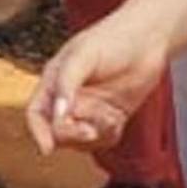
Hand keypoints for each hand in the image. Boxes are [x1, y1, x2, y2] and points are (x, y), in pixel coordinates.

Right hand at [29, 14, 173, 155]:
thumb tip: (58, 113)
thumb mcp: (83, 55)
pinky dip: (109, 136)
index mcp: (54, 81)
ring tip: (109, 116)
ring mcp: (90, 109)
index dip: (37, 133)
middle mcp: (69, 98)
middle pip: (58, 132)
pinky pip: (103, 140)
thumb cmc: (113, 38)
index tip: (46, 149)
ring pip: (81, 140)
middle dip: (72, 134)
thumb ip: (67, 83)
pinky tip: (117, 118)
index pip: (36, 114)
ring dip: (95, 134)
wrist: (150, 38)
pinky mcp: (111, 117)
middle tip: (90, 130)